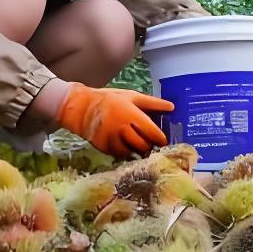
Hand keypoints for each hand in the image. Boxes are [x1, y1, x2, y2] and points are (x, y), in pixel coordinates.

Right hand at [55, 82, 172, 158]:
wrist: (80, 107)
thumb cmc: (108, 99)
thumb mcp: (130, 96)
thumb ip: (152, 103)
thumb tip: (172, 107)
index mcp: (131, 114)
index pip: (152, 132)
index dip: (160, 139)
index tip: (162, 141)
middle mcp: (122, 128)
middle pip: (143, 145)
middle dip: (148, 146)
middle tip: (149, 143)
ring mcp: (111, 139)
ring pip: (131, 152)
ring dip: (136, 150)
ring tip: (136, 143)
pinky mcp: (103, 147)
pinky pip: (119, 154)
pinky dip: (124, 152)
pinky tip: (124, 144)